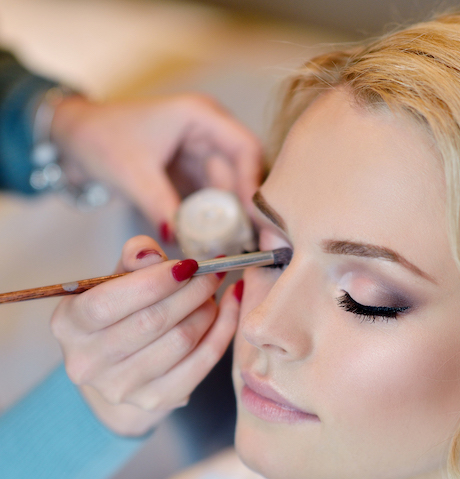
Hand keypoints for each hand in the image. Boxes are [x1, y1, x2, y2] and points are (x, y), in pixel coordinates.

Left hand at [50, 94, 262, 236]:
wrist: (72, 138)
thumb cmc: (99, 138)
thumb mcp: (132, 173)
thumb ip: (160, 206)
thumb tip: (182, 241)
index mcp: (200, 115)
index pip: (245, 148)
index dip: (253, 183)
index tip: (253, 218)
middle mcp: (208, 131)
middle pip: (242, 171)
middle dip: (243, 207)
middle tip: (245, 240)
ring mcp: (201, 151)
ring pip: (229, 188)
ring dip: (228, 216)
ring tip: (230, 246)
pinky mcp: (192, 171)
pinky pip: (212, 197)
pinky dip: (212, 218)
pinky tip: (214, 240)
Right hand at [51, 235, 241, 435]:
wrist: (120, 368)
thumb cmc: (119, 314)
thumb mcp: (114, 282)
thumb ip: (132, 260)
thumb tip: (149, 252)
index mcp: (69, 325)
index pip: (109, 302)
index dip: (155, 280)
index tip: (188, 264)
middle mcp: (89, 361)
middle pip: (152, 321)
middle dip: (191, 291)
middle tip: (211, 273)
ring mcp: (123, 387)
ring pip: (182, 340)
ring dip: (208, 310)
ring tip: (212, 293)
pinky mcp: (158, 399)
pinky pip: (204, 361)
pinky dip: (223, 330)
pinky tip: (229, 308)